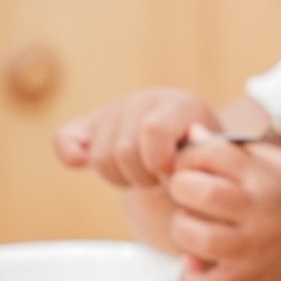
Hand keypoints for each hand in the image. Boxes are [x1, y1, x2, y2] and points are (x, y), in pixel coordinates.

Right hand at [54, 89, 219, 188]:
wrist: (191, 155)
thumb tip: (179, 165)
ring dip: (122, 178)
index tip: (174, 176)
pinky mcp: (90, 124)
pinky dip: (72, 157)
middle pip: (123, 150)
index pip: (154, 129)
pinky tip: (87, 164)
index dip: (160, 162)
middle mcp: (147, 100)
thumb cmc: (207, 165)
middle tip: (161, 180)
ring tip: (144, 176)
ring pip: (99, 156)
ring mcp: (117, 109)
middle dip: (143, 177)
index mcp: (182, 105)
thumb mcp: (216, 165)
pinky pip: (64, 140)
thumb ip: (205, 164)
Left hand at [165, 132, 280, 280]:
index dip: (191, 154)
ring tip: (193, 223)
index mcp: (268, 179)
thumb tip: (193, 133)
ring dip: (183, 227)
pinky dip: (192, 277)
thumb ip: (239, 148)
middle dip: (182, 186)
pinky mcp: (248, 279)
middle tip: (189, 191)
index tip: (193, 163)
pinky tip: (196, 262)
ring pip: (196, 238)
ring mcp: (253, 249)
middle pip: (199, 192)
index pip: (213, 153)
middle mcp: (260, 213)